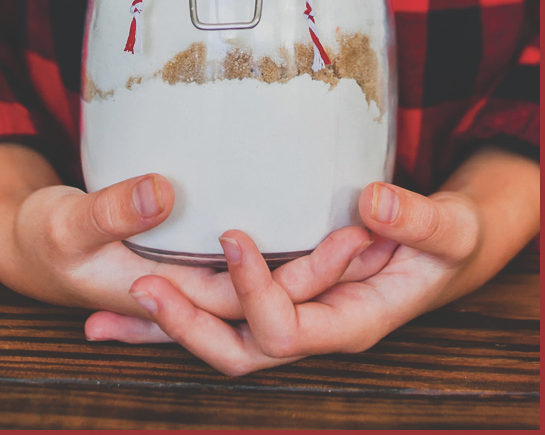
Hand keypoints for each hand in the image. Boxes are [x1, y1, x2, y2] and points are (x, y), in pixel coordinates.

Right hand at [0, 143, 387, 326]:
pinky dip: (278, 250)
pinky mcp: (195, 258)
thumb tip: (163, 191)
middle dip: (321, 272)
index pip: (246, 310)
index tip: (343, 235)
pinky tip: (312, 221)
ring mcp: (196, 280)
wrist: (23, 242)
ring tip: (364, 227)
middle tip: (370, 231)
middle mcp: (193, 300)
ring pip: (266, 285)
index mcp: (165, 302)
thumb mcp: (65, 225)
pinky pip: (244, 261)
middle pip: (271, 301)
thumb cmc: (38, 238)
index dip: (295, 280)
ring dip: (310, 263)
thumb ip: (110, 210)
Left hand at [87, 147, 538, 374]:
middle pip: (240, 349)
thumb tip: (372, 201)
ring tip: (102, 318)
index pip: (291, 330)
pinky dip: (178, 310)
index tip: (234, 236)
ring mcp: (292, 312)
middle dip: (189, 325)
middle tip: (142, 286)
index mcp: (352, 320)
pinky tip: (131, 306)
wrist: (442, 252)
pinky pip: (224, 308)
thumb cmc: (447, 243)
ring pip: (221, 336)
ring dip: (164, 329)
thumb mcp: (448, 230)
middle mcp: (313, 326)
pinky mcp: (278, 292)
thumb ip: (417, 221)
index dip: (258, 292)